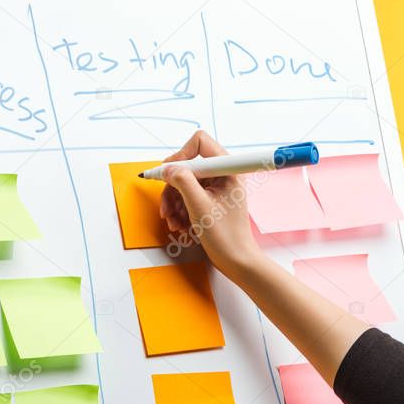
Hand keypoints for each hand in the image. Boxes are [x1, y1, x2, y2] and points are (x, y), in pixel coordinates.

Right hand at [159, 130, 263, 276]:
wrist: (236, 260)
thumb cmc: (226, 236)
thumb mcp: (199, 206)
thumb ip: (182, 181)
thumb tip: (168, 168)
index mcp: (227, 169)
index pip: (199, 143)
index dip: (180, 156)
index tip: (168, 174)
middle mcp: (223, 174)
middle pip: (188, 166)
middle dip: (173, 187)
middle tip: (166, 208)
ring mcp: (217, 187)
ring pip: (185, 182)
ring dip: (174, 202)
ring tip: (173, 222)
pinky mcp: (211, 199)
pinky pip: (188, 195)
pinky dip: (180, 209)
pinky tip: (179, 224)